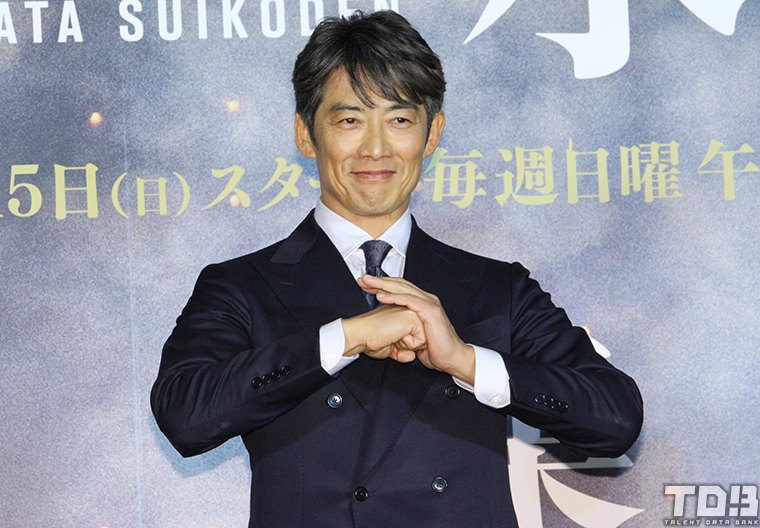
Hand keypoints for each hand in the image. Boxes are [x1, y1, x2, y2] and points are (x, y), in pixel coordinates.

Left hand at [357, 275, 475, 383]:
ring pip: (403, 289)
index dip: (381, 285)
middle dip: (379, 281)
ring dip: (383, 285)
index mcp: (421, 302)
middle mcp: (426, 299)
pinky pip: (410, 300)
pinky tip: (382, 296)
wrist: (451, 358)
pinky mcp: (431, 311)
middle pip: (399, 285)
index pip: (399, 288)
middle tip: (363, 279)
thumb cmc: (435, 349)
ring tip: (369, 283)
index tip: (365, 284)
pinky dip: (394, 297)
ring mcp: (429, 303)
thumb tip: (391, 330)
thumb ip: (402, 328)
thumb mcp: (413, 336)